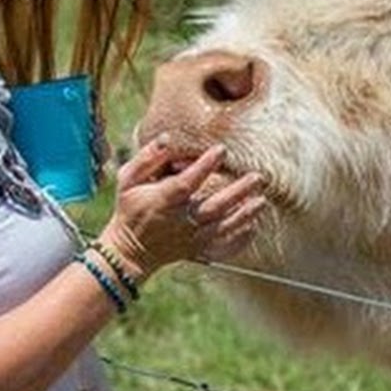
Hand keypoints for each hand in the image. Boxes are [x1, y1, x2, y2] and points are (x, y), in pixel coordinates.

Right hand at [96, 138, 265, 281]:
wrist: (128, 252)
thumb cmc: (129, 208)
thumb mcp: (128, 180)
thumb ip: (147, 158)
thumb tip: (169, 139)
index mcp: (163, 200)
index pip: (186, 182)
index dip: (204, 166)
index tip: (221, 150)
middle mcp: (180, 221)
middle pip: (213, 207)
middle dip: (237, 192)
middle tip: (257, 177)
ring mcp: (190, 238)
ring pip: (222, 227)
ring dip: (244, 215)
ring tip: (262, 201)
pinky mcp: (197, 251)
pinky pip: (222, 248)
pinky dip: (239, 241)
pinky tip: (253, 228)